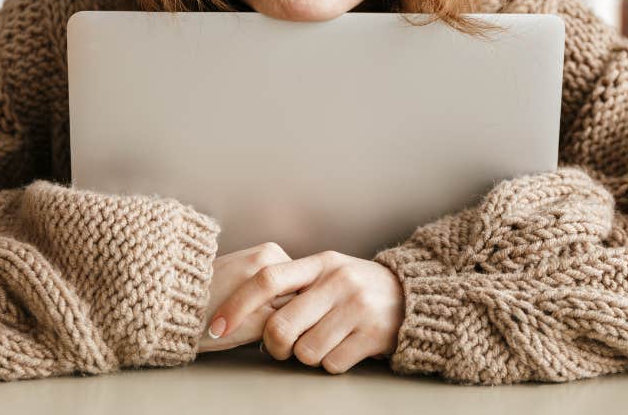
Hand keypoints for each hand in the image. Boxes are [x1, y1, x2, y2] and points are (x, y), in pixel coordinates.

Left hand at [209, 250, 405, 373]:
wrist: (411, 295)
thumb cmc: (355, 287)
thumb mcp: (327, 272)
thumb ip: (292, 284)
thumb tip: (243, 310)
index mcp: (319, 263)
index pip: (267, 279)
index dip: (237, 305)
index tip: (216, 327)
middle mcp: (337, 282)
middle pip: (281, 326)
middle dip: (274, 346)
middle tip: (282, 347)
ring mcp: (356, 308)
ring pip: (305, 351)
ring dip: (306, 356)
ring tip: (322, 341)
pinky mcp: (372, 335)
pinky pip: (331, 364)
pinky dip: (331, 363)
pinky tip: (343, 347)